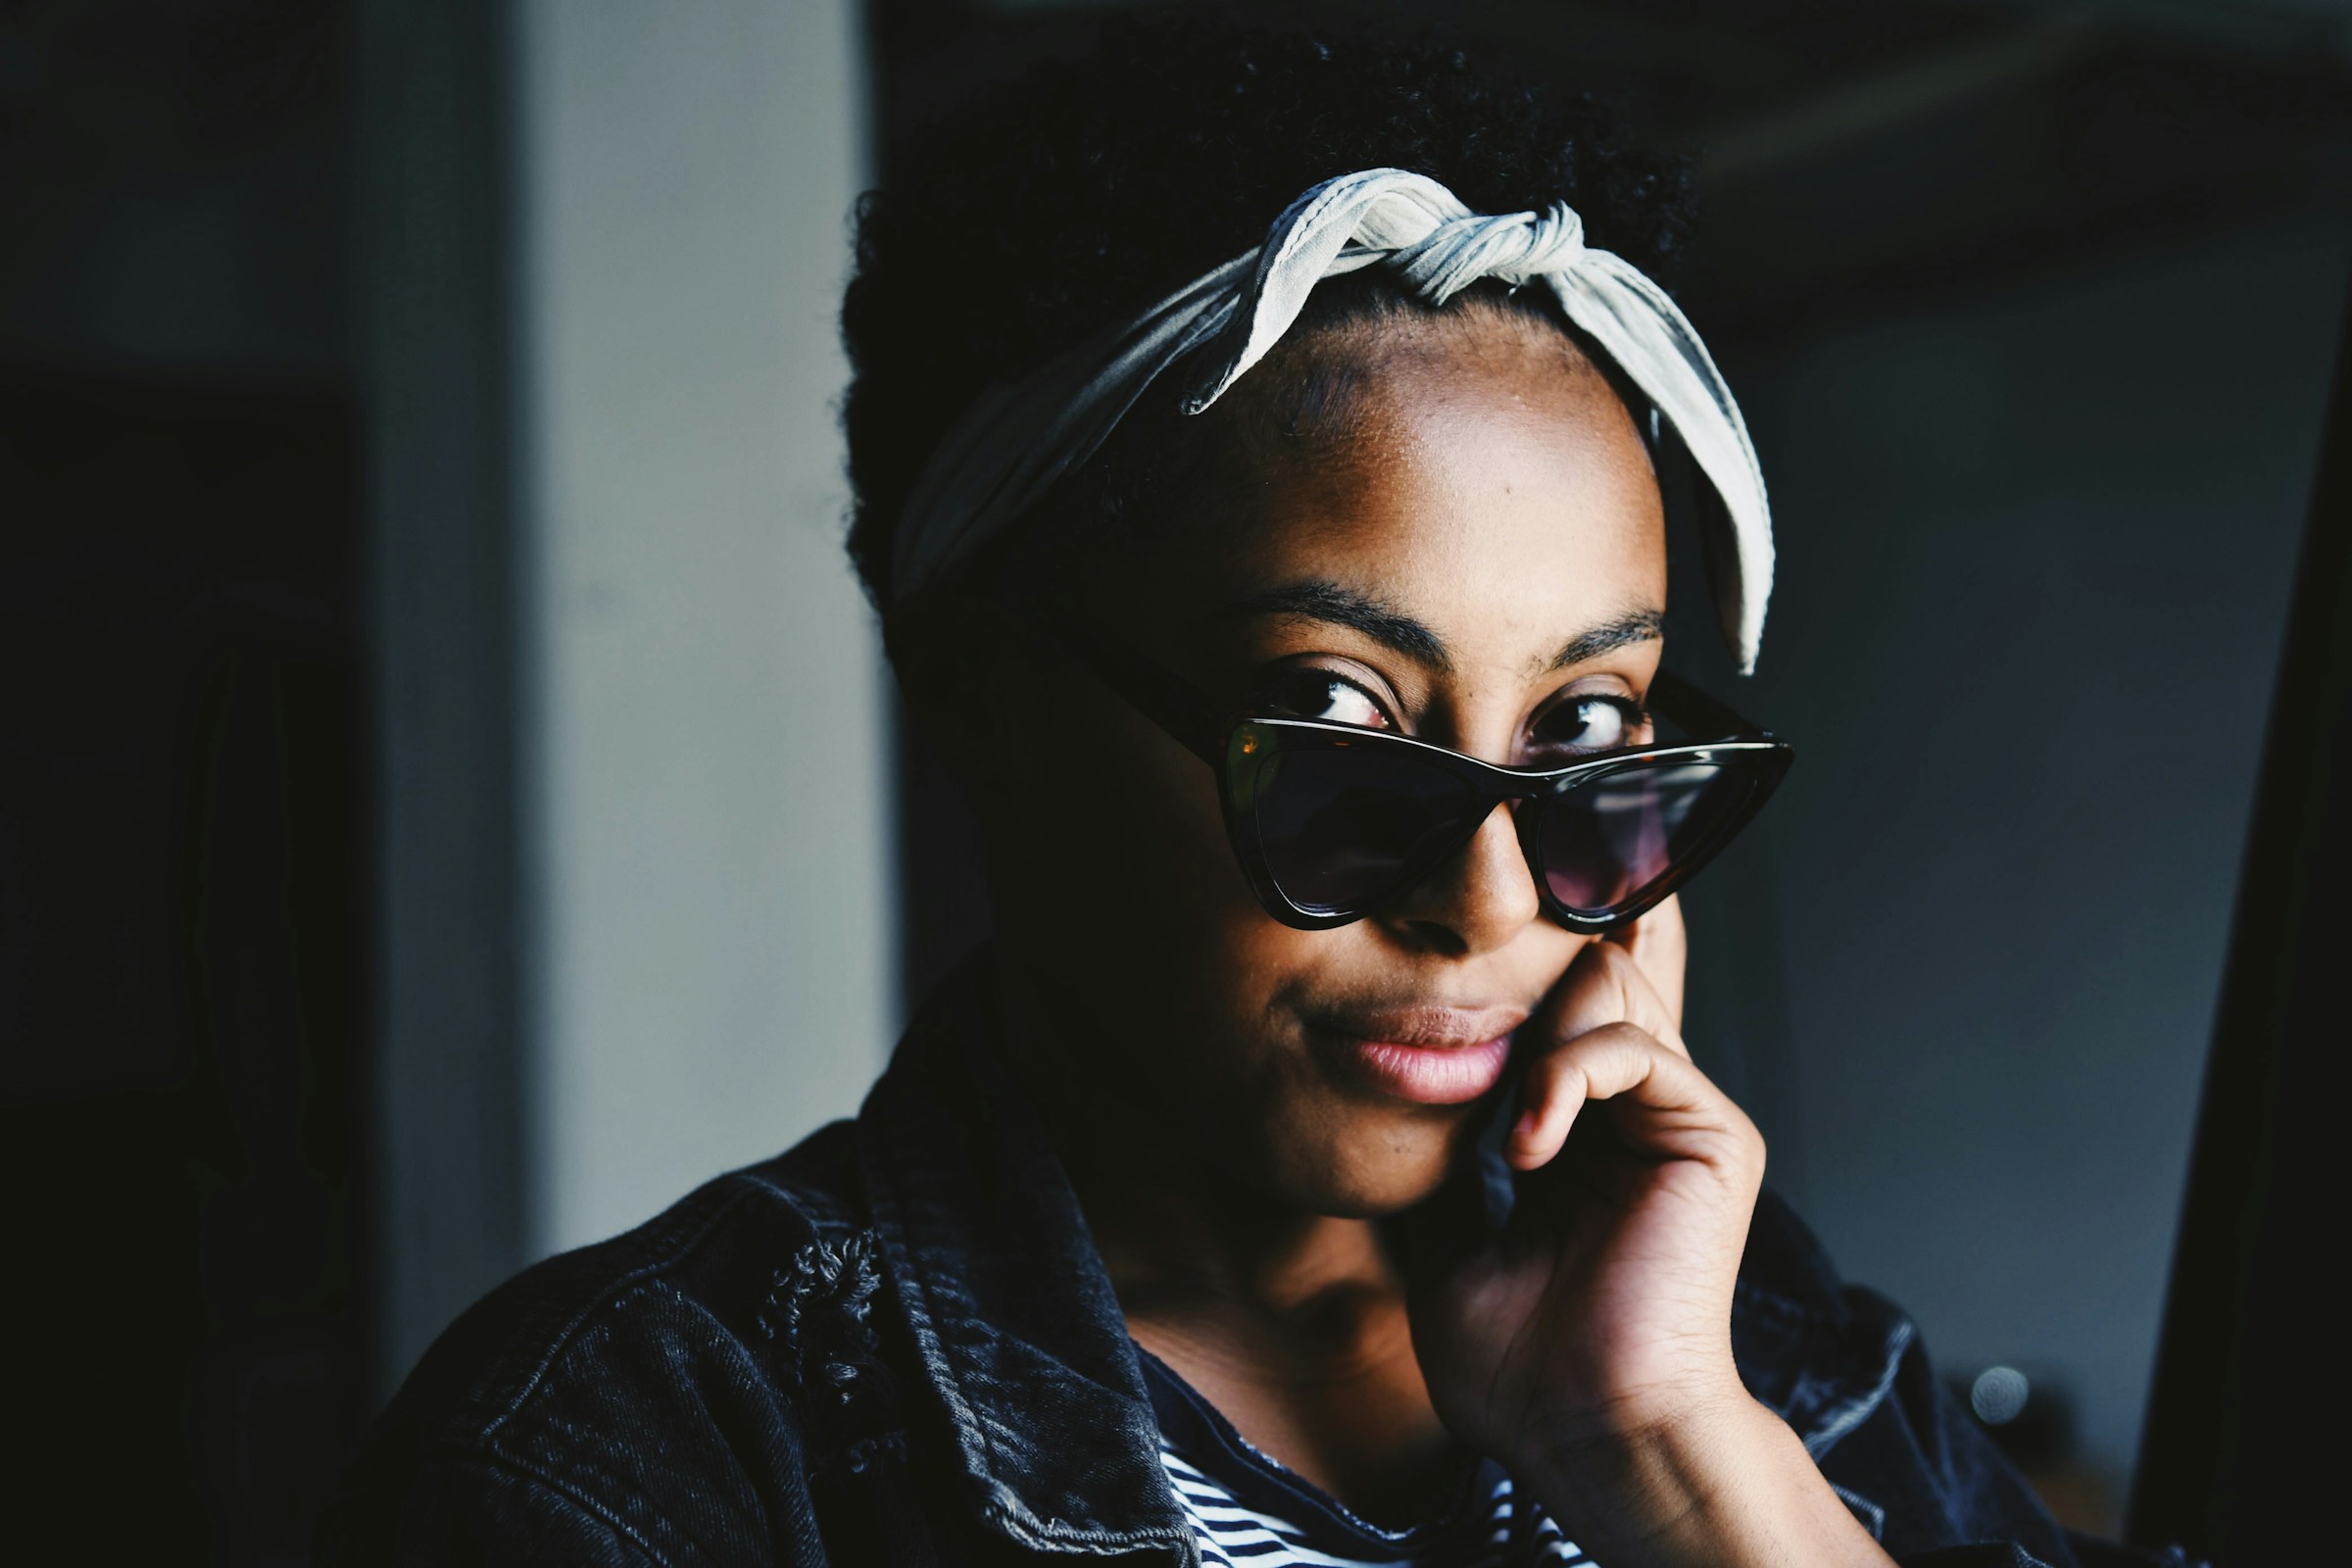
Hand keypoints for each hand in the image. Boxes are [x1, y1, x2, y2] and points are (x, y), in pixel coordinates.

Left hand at [1408, 896, 1758, 1457]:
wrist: (1586, 1434)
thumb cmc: (1521, 1374)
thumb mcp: (1448, 1250)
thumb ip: (1442, 1173)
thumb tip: (1397, 1110)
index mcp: (1580, 1138)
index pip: (1554, 1013)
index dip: (1500, 986)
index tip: (1430, 988)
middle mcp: (1635, 1115)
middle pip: (1585, 971)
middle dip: (1515, 993)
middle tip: (1472, 1067)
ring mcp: (1677, 1118)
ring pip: (1608, 984)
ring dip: (1537, 1040)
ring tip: (1511, 1132)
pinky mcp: (1713, 1135)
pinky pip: (1633, 1047)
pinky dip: (1565, 1078)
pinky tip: (1531, 1151)